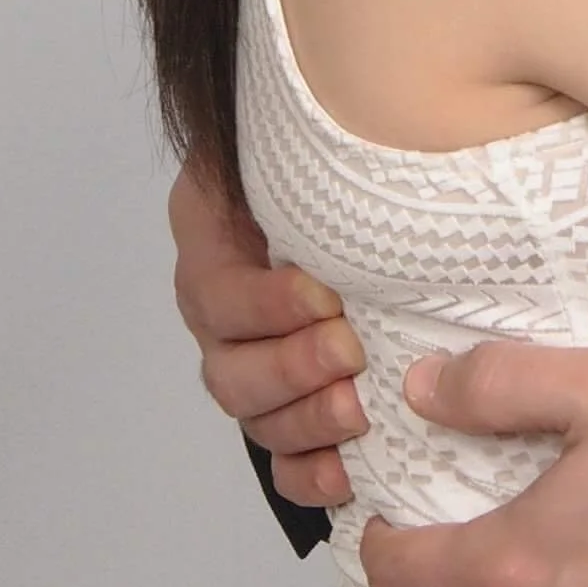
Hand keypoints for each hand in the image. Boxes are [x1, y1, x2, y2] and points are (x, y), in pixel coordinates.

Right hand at [168, 155, 366, 505]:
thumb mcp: (304, 133)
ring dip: (303, 419)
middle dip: (290, 366)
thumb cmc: (345, 149)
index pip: (216, 287)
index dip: (264, 302)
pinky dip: (308, 473)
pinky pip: (280, 459)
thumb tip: (349, 114)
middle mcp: (222, 309)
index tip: (322, 294)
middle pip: (228, 365)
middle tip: (348, 351)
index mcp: (213, 237)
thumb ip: (317, 132)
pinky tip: (345, 473)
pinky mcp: (290, 406)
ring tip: (357, 410)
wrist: (374, 187)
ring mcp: (252, 362)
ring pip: (251, 415)